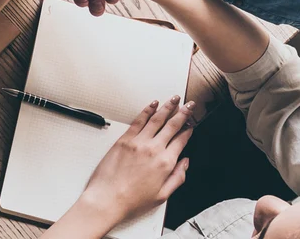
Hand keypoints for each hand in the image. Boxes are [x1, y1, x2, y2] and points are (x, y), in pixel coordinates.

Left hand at [81, 96, 193, 224]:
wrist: (108, 198)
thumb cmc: (132, 200)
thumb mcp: (162, 196)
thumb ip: (177, 178)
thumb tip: (185, 163)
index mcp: (165, 163)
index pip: (181, 140)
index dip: (188, 131)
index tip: (192, 124)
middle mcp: (154, 149)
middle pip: (172, 125)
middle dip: (183, 113)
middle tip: (190, 105)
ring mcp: (139, 141)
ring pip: (157, 118)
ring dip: (168, 107)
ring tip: (175, 98)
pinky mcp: (126, 138)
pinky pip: (139, 120)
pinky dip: (147, 110)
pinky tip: (153, 104)